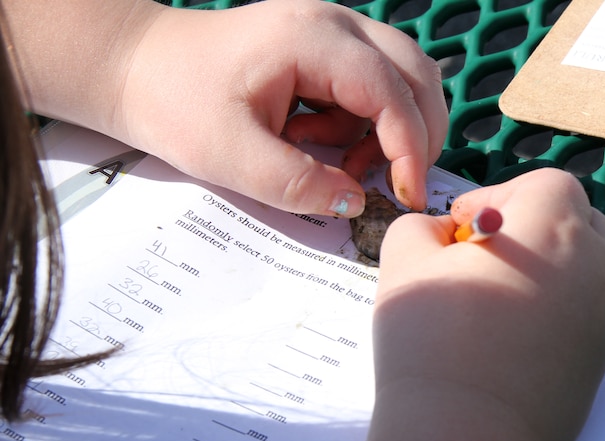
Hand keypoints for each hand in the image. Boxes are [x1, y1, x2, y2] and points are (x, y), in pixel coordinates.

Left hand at [117, 0, 446, 215]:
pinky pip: (377, 87)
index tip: (407, 198)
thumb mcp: (229, 157)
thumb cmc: (174, 102)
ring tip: (341, 162)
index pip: (391, 91)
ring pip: (404, 80)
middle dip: (417, 137)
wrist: (137, 67)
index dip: (409, 149)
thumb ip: (297, 184)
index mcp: (311, 39)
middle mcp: (334, 23)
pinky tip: (321, 143)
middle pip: (417, 75)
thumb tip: (355, 202)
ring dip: (392, 131)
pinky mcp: (329, 49)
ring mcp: (334, 31)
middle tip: (393, 185)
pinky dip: (369, 124)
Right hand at [373, 167, 604, 440]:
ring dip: (548, 273)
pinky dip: (554, 319)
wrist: (467, 437)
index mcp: (555, 225)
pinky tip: (508, 346)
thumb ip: (421, 227)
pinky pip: (582, 321)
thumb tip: (442, 234)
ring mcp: (604, 319)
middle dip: (536, 228)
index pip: (545, 184)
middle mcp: (594, 267)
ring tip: (494, 303)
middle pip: (580, 223)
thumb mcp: (404, 262)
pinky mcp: (599, 366)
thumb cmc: (432, 341)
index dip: (499, 195)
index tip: (462, 229)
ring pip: (585, 274)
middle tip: (485, 258)